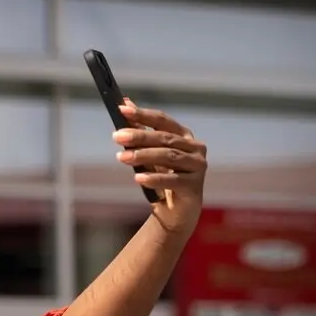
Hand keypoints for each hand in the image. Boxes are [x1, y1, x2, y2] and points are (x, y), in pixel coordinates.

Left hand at [113, 99, 207, 234]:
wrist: (175, 212)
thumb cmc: (163, 178)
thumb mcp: (149, 155)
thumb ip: (141, 131)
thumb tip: (126, 103)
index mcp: (184, 136)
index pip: (163, 121)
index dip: (143, 115)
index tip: (122, 110)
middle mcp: (195, 148)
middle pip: (165, 138)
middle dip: (139, 136)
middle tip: (117, 136)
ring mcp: (197, 166)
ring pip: (168, 157)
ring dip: (144, 155)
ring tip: (122, 157)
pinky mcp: (194, 186)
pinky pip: (173, 180)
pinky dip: (154, 178)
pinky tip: (138, 178)